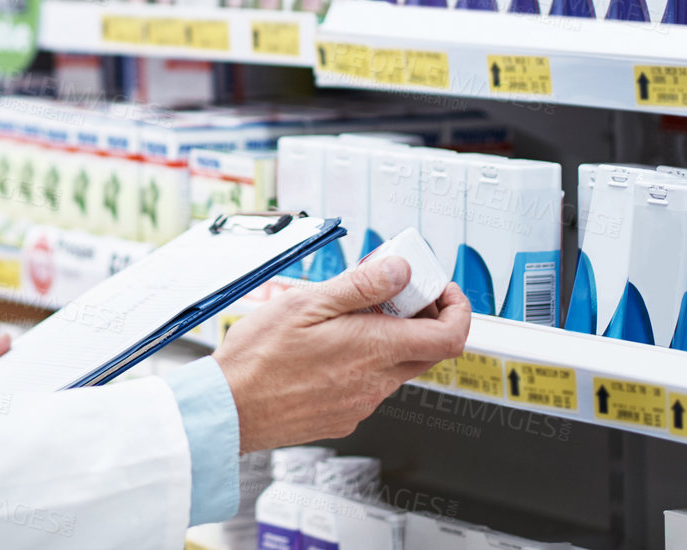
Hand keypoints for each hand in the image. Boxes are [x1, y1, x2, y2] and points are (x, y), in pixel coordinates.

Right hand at [214, 256, 470, 451]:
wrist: (230, 408)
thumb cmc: (259, 358)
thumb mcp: (306, 303)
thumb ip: (360, 286)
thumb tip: (399, 271)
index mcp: (374, 349)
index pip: (450, 336)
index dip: (456, 308)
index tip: (438, 289)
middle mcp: (376, 381)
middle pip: (426, 349)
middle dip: (418, 316)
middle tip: (388, 292)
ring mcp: (362, 403)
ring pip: (394, 365)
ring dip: (385, 338)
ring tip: (345, 317)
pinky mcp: (344, 416)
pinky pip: (369, 384)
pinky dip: (362, 361)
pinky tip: (328, 348)